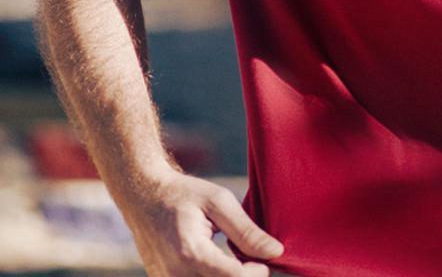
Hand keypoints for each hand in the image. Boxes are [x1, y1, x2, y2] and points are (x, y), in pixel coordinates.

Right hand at [120, 168, 284, 275]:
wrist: (143, 197)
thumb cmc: (183, 194)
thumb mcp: (219, 201)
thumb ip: (246, 230)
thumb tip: (276, 252)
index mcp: (191, 253)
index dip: (256, 273)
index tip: (266, 259)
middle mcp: (175, 276)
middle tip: (252, 259)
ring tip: (236, 260)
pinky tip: (220, 265)